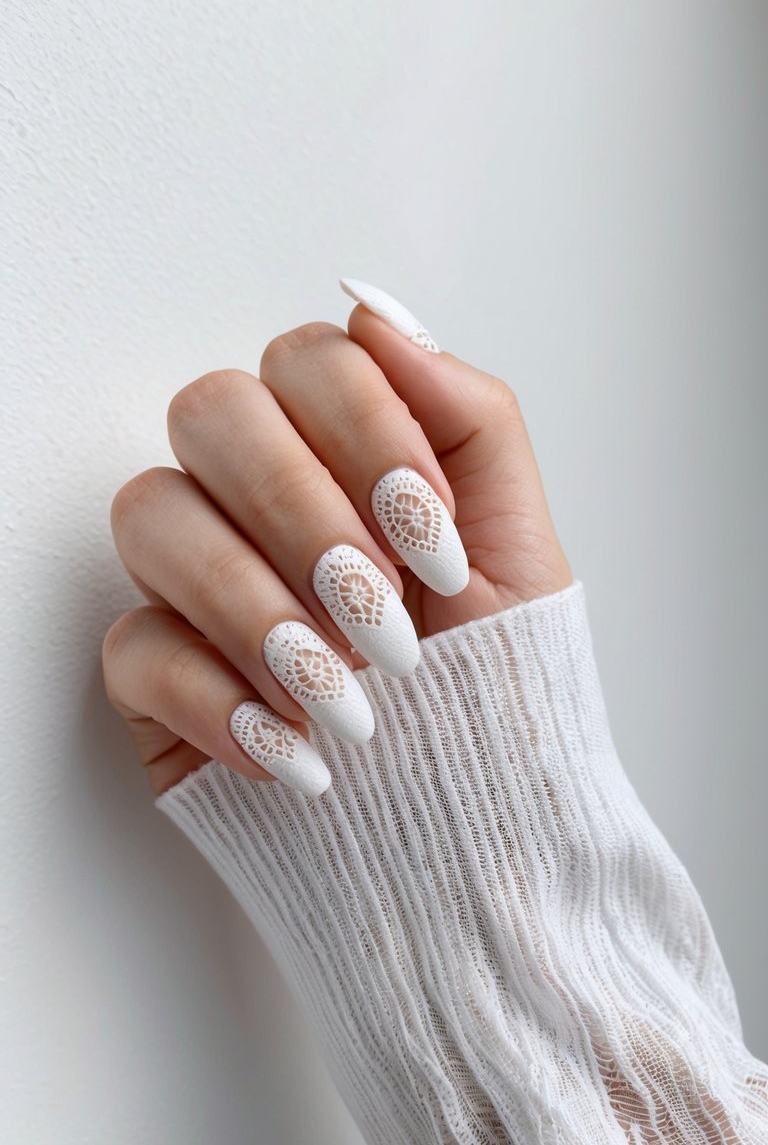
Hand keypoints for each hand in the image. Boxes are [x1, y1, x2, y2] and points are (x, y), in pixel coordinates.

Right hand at [104, 280, 572, 796]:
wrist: (470, 833)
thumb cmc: (496, 690)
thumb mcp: (521, 550)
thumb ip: (468, 416)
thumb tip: (376, 311)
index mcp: (344, 456)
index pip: (308, 360)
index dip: (368, 433)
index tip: (435, 537)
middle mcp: (259, 500)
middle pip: (212, 412)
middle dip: (306, 515)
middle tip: (389, 622)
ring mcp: (199, 581)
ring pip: (152, 513)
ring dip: (257, 606)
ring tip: (353, 701)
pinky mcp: (159, 676)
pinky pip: (132, 644)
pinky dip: (218, 699)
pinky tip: (294, 752)